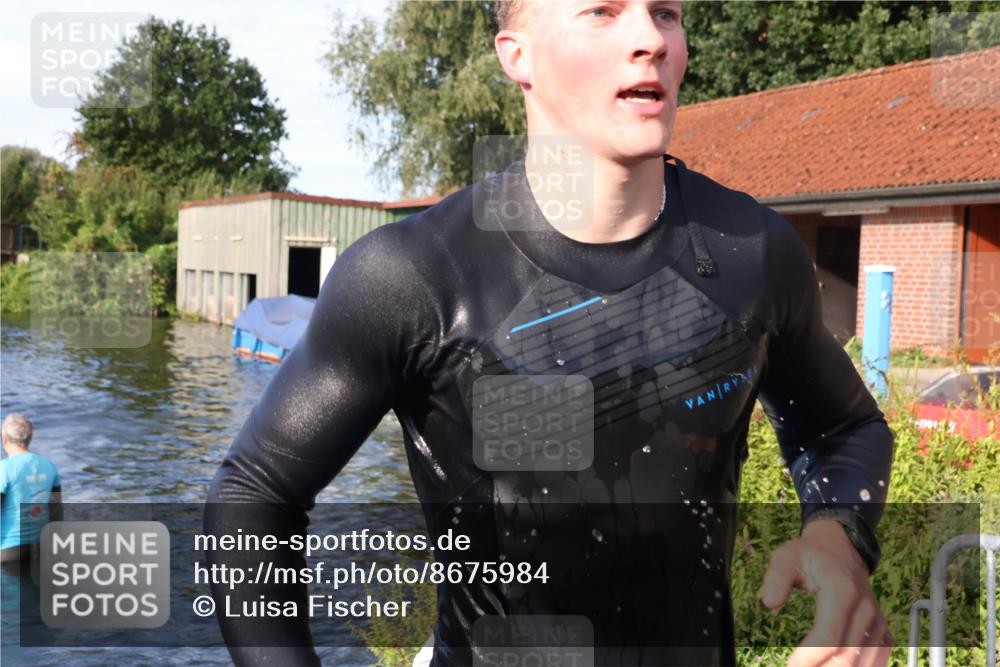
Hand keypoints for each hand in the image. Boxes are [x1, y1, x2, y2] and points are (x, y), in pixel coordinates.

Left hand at [760, 519, 892, 666]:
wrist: (842, 550)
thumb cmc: (810, 555)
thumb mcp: (786, 556)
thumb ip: (776, 578)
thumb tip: (769, 602)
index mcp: (842, 591)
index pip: (829, 637)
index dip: (809, 657)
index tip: (791, 664)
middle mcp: (865, 609)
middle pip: (846, 656)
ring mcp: (877, 621)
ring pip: (863, 663)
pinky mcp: (883, 629)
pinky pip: (877, 659)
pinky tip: (837, 666)